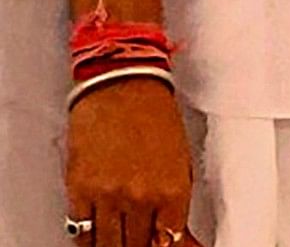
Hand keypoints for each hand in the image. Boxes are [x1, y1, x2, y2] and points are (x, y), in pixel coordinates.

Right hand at [67, 71, 192, 246]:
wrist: (122, 87)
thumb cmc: (154, 115)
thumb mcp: (181, 161)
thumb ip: (175, 201)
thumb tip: (172, 231)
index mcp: (173, 189)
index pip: (169, 240)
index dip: (165, 245)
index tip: (161, 243)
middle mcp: (141, 197)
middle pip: (137, 246)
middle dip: (140, 246)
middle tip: (139, 240)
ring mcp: (108, 196)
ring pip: (109, 244)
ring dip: (115, 245)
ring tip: (119, 240)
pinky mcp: (80, 190)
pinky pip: (81, 231)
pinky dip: (89, 238)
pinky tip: (96, 236)